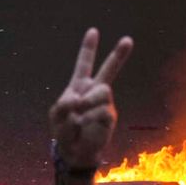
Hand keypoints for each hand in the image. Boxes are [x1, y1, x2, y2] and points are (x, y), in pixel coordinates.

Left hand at [49, 28, 131, 166]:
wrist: (74, 153)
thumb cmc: (65, 131)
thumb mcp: (57, 115)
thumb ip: (64, 104)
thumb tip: (78, 100)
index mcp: (79, 87)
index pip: (84, 64)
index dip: (89, 48)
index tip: (94, 31)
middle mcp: (94, 92)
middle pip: (108, 70)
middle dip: (119, 55)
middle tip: (128, 39)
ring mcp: (104, 104)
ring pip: (102, 91)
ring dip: (88, 101)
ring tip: (80, 111)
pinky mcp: (109, 117)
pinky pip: (101, 111)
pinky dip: (89, 117)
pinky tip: (84, 125)